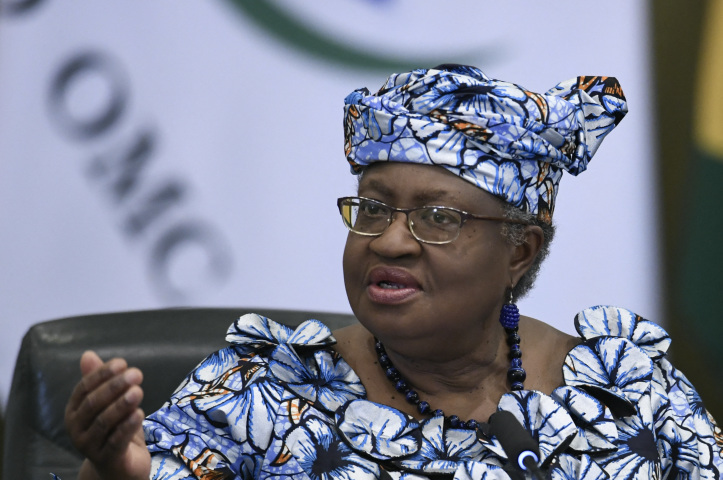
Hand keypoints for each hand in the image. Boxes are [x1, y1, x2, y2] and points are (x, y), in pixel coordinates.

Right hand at [65, 351, 150, 479]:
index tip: (122, 363)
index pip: (84, 389)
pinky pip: (116, 441)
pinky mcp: (107, 459)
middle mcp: (76, 429)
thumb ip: (99, 381)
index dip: (102, 374)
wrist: (118, 467)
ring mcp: (89, 446)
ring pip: (104, 423)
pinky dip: (127, 427)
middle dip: (114, 387)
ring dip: (122, 405)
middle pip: (93, 405)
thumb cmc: (113, 430)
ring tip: (138, 391)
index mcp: (74, 412)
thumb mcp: (108, 403)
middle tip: (136, 373)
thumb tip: (88, 354)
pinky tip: (140, 414)